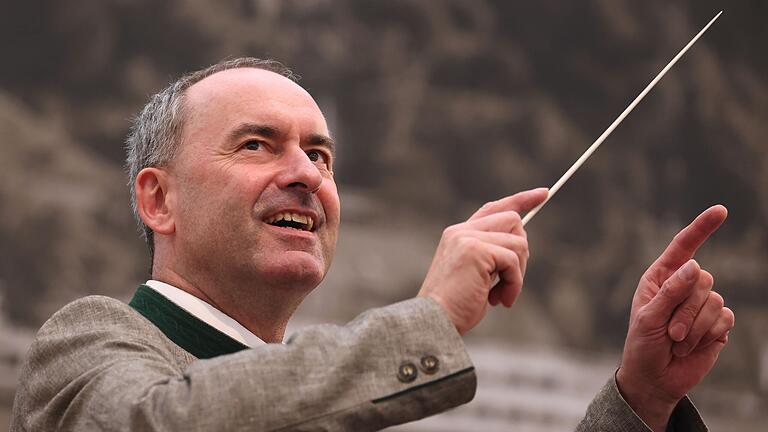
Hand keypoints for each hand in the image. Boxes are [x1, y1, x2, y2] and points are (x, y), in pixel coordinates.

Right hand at [417, 188, 547, 334]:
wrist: (434, 322)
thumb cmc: (455, 307)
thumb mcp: (475, 276)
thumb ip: (491, 256)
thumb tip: (521, 245)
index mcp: (458, 234)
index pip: (494, 208)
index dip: (520, 200)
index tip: (543, 193)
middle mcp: (461, 231)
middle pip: (512, 220)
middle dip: (522, 252)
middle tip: (511, 282)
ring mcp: (467, 238)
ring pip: (517, 242)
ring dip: (518, 274)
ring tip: (501, 296)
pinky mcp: (475, 250)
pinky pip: (513, 260)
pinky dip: (514, 284)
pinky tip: (500, 300)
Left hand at [617, 205, 734, 430]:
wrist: (655, 378)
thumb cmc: (642, 345)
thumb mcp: (648, 318)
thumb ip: (670, 292)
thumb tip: (695, 265)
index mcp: (660, 277)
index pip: (683, 247)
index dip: (702, 228)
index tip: (721, 211)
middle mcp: (683, 286)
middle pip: (702, 279)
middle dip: (685, 309)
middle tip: (669, 332)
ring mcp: (701, 305)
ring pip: (714, 300)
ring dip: (693, 326)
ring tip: (677, 341)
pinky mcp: (717, 324)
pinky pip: (724, 319)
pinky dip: (706, 335)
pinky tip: (692, 346)